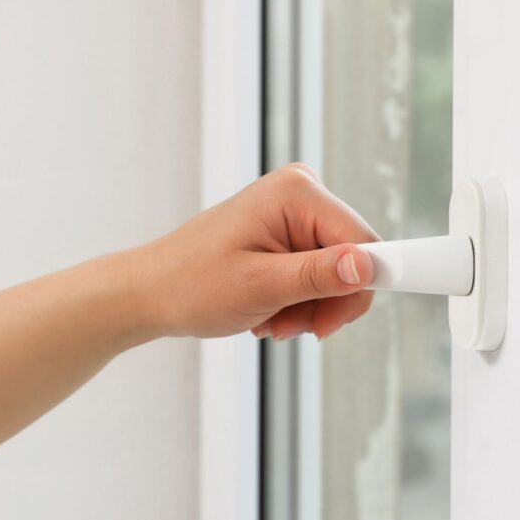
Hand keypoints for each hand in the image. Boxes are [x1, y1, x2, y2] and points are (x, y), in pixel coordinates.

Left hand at [132, 163, 378, 339]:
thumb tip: (367, 267)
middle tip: (289, 327)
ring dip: (309, 308)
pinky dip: (298, 301)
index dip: (359, 286)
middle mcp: (301, 192)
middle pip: (352, 259)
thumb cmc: (192, 284)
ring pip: (337, 274)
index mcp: (297, 192)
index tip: (337, 322)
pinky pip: (318, 274)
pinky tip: (268, 311)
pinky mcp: (289, 231)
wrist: (151, 291)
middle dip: (325, 303)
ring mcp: (295, 212)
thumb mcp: (261, 286)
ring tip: (271, 320)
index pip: (362, 241)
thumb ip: (319, 276)